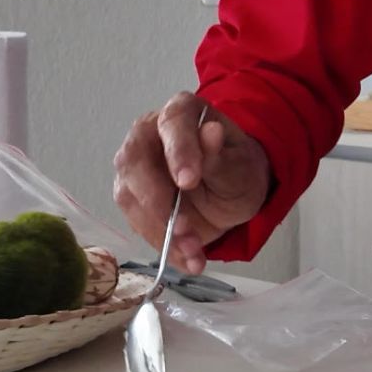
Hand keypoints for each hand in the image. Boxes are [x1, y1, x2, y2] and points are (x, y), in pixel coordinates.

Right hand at [113, 91, 270, 272]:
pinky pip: (138, 224)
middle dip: (159, 202)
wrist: (234, 193)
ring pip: (130, 197)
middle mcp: (148, 135)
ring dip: (160, 231)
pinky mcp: (131, 199)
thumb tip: (210, 131)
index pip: (172, 123)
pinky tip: (187, 259)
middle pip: (135, 162)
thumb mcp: (241, 164)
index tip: (189, 181)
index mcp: (181, 112)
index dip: (177, 151)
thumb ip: (221, 154)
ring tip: (194, 251)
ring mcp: (134, 167)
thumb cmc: (238, 168)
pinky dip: (163, 246)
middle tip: (185, 229)